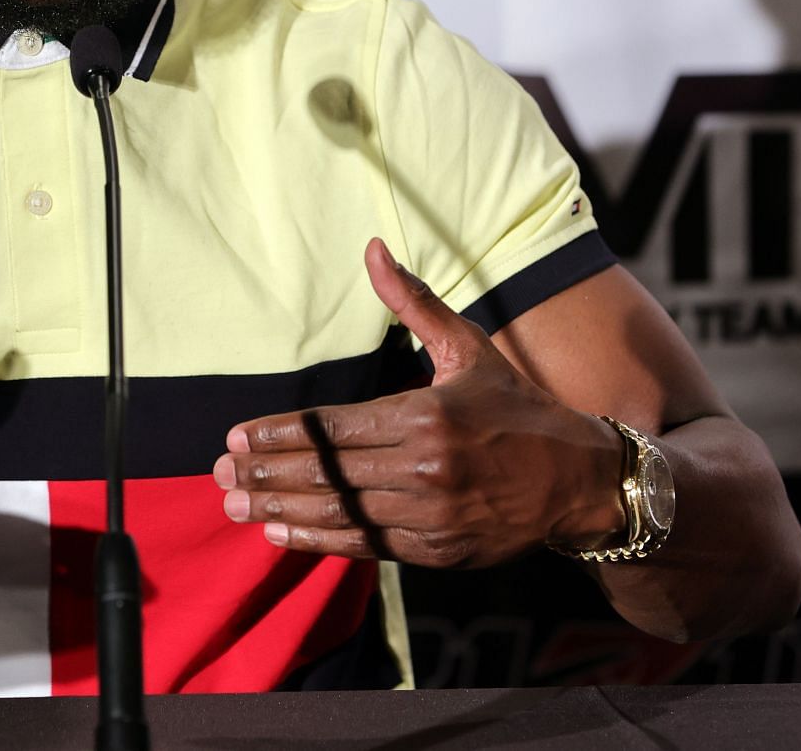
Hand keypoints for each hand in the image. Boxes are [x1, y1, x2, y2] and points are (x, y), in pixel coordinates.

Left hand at [215, 240, 621, 566]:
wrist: (579, 481)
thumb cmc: (515, 407)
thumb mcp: (467, 348)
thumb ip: (413, 304)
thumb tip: (373, 249)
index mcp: (426, 416)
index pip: (333, 428)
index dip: (281, 434)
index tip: (237, 437)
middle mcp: (425, 469)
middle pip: (327, 472)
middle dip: (267, 474)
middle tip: (221, 473)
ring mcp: (431, 516)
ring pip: (340, 512)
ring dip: (282, 511)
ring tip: (236, 507)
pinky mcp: (438, 552)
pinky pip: (366, 545)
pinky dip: (321, 540)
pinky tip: (282, 535)